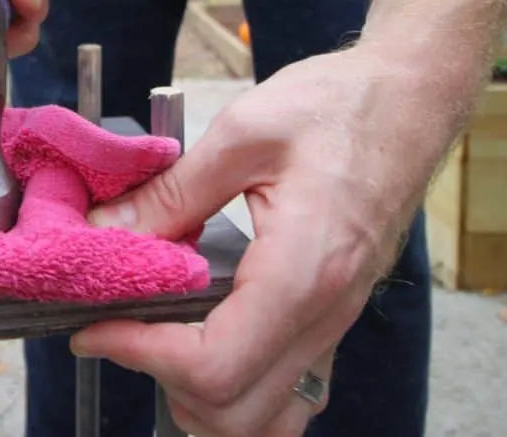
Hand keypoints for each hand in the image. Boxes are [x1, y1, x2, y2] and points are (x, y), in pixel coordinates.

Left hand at [71, 45, 464, 436]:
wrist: (408, 101)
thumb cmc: (338, 107)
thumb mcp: (244, 132)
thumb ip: (172, 193)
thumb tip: (106, 230)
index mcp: (303, 271)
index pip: (214, 366)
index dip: (140, 354)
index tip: (97, 324)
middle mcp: (326, 314)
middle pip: (237, 415)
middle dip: (165, 382)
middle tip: (124, 328)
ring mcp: (336, 322)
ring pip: (268, 420)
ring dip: (205, 402)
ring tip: (161, 341)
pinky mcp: (336, 316)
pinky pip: (291, 392)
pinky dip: (242, 392)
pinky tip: (207, 342)